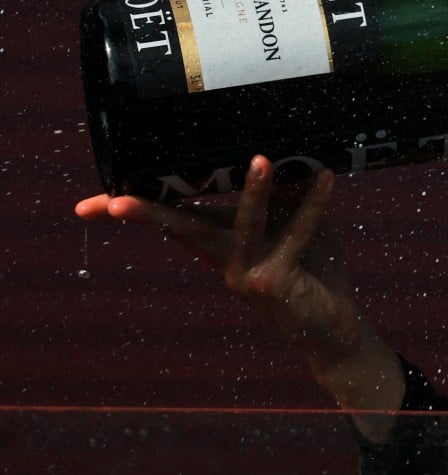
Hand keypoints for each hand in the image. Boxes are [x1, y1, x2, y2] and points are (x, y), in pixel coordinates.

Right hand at [75, 157, 403, 425]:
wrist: (333, 326)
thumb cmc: (311, 269)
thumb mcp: (295, 226)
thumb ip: (287, 193)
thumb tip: (285, 148)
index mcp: (218, 246)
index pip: (172, 221)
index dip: (133, 211)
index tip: (87, 207)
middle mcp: (224, 261)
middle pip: (182, 229)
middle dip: (149, 213)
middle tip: (116, 202)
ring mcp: (246, 274)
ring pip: (243, 226)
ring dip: (253, 191)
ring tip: (260, 159)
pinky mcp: (275, 281)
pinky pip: (294, 234)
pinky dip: (313, 204)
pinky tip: (324, 177)